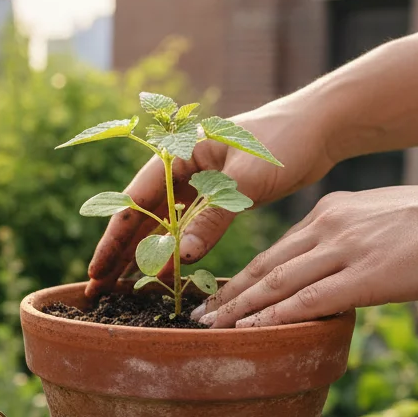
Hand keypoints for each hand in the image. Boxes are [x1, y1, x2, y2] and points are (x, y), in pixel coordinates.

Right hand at [85, 97, 339, 297]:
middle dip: (119, 252)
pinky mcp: (217, 196)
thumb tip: (181, 258)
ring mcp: (198, 183)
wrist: (320, 127)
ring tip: (122, 289)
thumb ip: (213, 218)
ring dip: (143, 255)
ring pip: (161, 224)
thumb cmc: (282, 141)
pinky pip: (187, 227)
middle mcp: (181, 168)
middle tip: (99, 289)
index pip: (135, 200)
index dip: (114, 238)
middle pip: (141, 216)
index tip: (97, 269)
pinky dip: (175, 250)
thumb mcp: (246, 181)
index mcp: (178, 153)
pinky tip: (165, 274)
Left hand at [191, 177, 417, 327]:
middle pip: (267, 266)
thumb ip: (358, 241)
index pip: (279, 249)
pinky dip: (276, 318)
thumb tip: (347, 268)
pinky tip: (254, 332)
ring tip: (214, 329)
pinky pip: (309, 300)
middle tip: (201, 315)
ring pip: (278, 283)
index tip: (222, 293)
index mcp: (334, 212)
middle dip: (231, 294)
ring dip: (242, 309)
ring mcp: (346, 249)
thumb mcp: (388, 221)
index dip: (247, 275)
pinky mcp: (366, 275)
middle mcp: (330, 226)